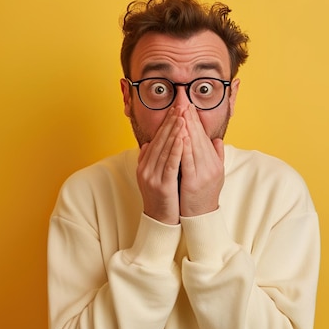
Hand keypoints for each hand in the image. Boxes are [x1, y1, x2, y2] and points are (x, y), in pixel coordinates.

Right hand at [136, 107, 186, 224]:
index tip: (175, 110)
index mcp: (145, 165)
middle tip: (179, 107)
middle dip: (170, 123)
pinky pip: (170, 164)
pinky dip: (176, 150)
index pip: (156, 139)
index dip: (166, 124)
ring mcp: (153, 177)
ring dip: (174, 133)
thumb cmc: (161, 198)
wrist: (160, 221)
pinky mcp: (162, 185)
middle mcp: (146, 169)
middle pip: (160, 141)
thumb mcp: (153, 176)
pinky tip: (183, 139)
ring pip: (165, 150)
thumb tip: (147, 144)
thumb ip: (150, 160)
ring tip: (182, 118)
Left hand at [179, 105, 224, 216]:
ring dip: (186, 127)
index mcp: (213, 161)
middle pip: (198, 136)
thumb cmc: (204, 195)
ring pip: (194, 145)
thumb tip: (216, 139)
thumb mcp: (214, 173)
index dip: (194, 118)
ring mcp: (203, 173)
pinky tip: (179, 135)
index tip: (186, 103)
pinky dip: (184, 146)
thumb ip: (216, 155)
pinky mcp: (194, 182)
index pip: (202, 135)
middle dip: (189, 116)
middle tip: (182, 99)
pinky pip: (188, 161)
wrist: (202, 218)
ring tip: (180, 111)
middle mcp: (211, 165)